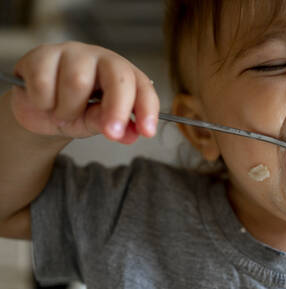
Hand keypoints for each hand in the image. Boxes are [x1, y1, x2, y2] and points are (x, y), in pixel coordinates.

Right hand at [10, 41, 159, 143]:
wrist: (35, 107)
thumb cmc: (72, 110)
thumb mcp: (93, 122)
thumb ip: (109, 124)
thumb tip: (130, 134)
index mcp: (121, 75)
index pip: (142, 86)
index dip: (147, 108)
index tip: (147, 131)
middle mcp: (100, 59)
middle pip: (117, 77)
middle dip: (117, 108)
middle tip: (111, 133)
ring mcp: (71, 53)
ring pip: (77, 82)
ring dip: (68, 110)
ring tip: (62, 114)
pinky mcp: (42, 54)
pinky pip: (44, 84)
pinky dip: (43, 103)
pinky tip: (43, 102)